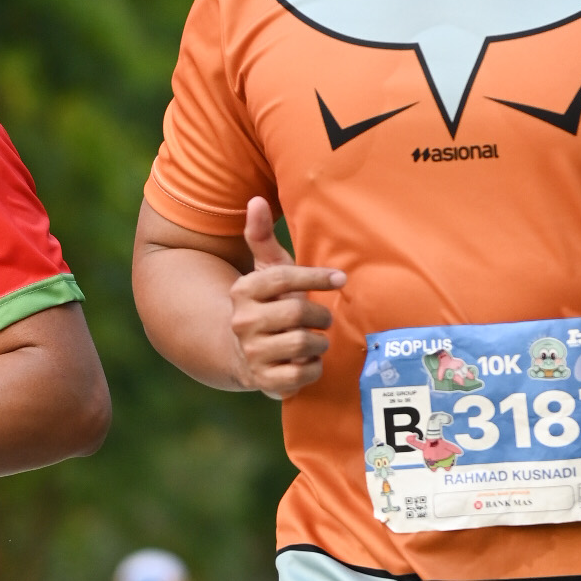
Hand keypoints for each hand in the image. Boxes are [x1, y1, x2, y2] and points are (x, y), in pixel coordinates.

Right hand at [228, 198, 345, 397]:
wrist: (240, 351)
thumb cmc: (266, 304)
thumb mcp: (264, 270)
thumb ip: (261, 236)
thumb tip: (255, 199)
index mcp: (244, 290)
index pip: (283, 277)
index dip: (316, 277)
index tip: (340, 279)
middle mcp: (243, 322)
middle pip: (297, 312)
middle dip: (320, 315)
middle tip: (325, 318)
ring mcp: (252, 352)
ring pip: (303, 344)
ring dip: (320, 343)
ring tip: (318, 340)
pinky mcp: (264, 381)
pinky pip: (301, 375)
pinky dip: (313, 369)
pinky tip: (310, 362)